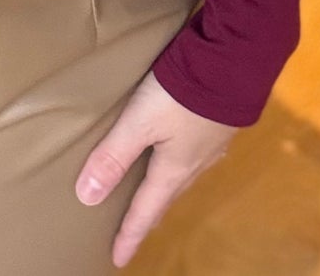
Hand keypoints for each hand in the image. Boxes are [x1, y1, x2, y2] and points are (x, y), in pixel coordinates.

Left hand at [74, 69, 235, 265]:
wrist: (233, 63)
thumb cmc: (182, 93)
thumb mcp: (140, 122)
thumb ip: (114, 155)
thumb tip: (86, 197)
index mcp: (173, 170)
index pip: (145, 211)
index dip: (129, 235)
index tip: (118, 259)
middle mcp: (194, 164)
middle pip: (165, 197)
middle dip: (147, 215)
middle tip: (133, 230)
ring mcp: (209, 145)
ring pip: (181, 177)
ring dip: (163, 190)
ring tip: (151, 195)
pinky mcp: (218, 125)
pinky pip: (193, 157)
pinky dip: (177, 166)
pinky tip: (178, 154)